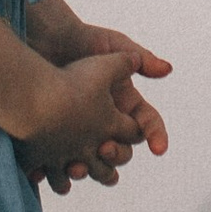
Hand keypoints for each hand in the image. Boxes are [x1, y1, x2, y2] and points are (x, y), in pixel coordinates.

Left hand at [16, 41, 170, 192]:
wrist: (42, 39)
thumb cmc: (80, 39)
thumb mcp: (113, 45)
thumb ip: (139, 58)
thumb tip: (168, 69)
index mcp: (124, 104)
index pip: (146, 125)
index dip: (156, 136)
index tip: (159, 149)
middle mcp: (105, 122)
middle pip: (122, 150)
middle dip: (117, 154)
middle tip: (105, 148)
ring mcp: (79, 133)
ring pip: (91, 163)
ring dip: (89, 169)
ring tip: (77, 167)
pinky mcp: (53, 138)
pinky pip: (56, 164)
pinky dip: (55, 173)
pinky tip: (50, 171)